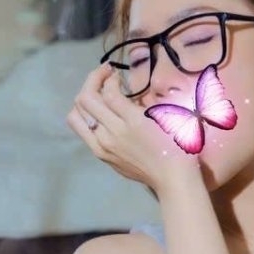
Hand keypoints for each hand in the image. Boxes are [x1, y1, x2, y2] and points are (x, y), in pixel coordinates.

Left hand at [68, 65, 200, 190]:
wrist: (172, 179)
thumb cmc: (177, 146)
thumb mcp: (165, 117)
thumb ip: (143, 101)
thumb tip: (125, 91)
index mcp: (133, 121)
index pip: (108, 91)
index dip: (110, 77)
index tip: (117, 74)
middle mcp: (112, 133)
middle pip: (85, 99)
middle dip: (93, 80)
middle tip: (105, 76)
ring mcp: (103, 146)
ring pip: (76, 115)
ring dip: (84, 99)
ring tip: (97, 95)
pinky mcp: (101, 155)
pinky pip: (83, 131)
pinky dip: (86, 117)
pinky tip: (100, 115)